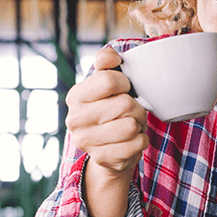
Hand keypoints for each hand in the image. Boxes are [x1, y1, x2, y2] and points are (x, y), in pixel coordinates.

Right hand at [65, 46, 148, 178]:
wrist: (107, 146)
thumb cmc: (110, 107)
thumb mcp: (106, 81)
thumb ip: (106, 61)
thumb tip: (111, 57)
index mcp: (75, 96)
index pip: (109, 81)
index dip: (125, 83)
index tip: (124, 89)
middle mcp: (75, 120)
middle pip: (124, 104)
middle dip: (136, 107)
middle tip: (131, 111)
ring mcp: (86, 142)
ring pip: (132, 125)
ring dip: (139, 124)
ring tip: (131, 125)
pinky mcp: (102, 159)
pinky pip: (137, 144)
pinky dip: (141, 140)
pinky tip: (131, 140)